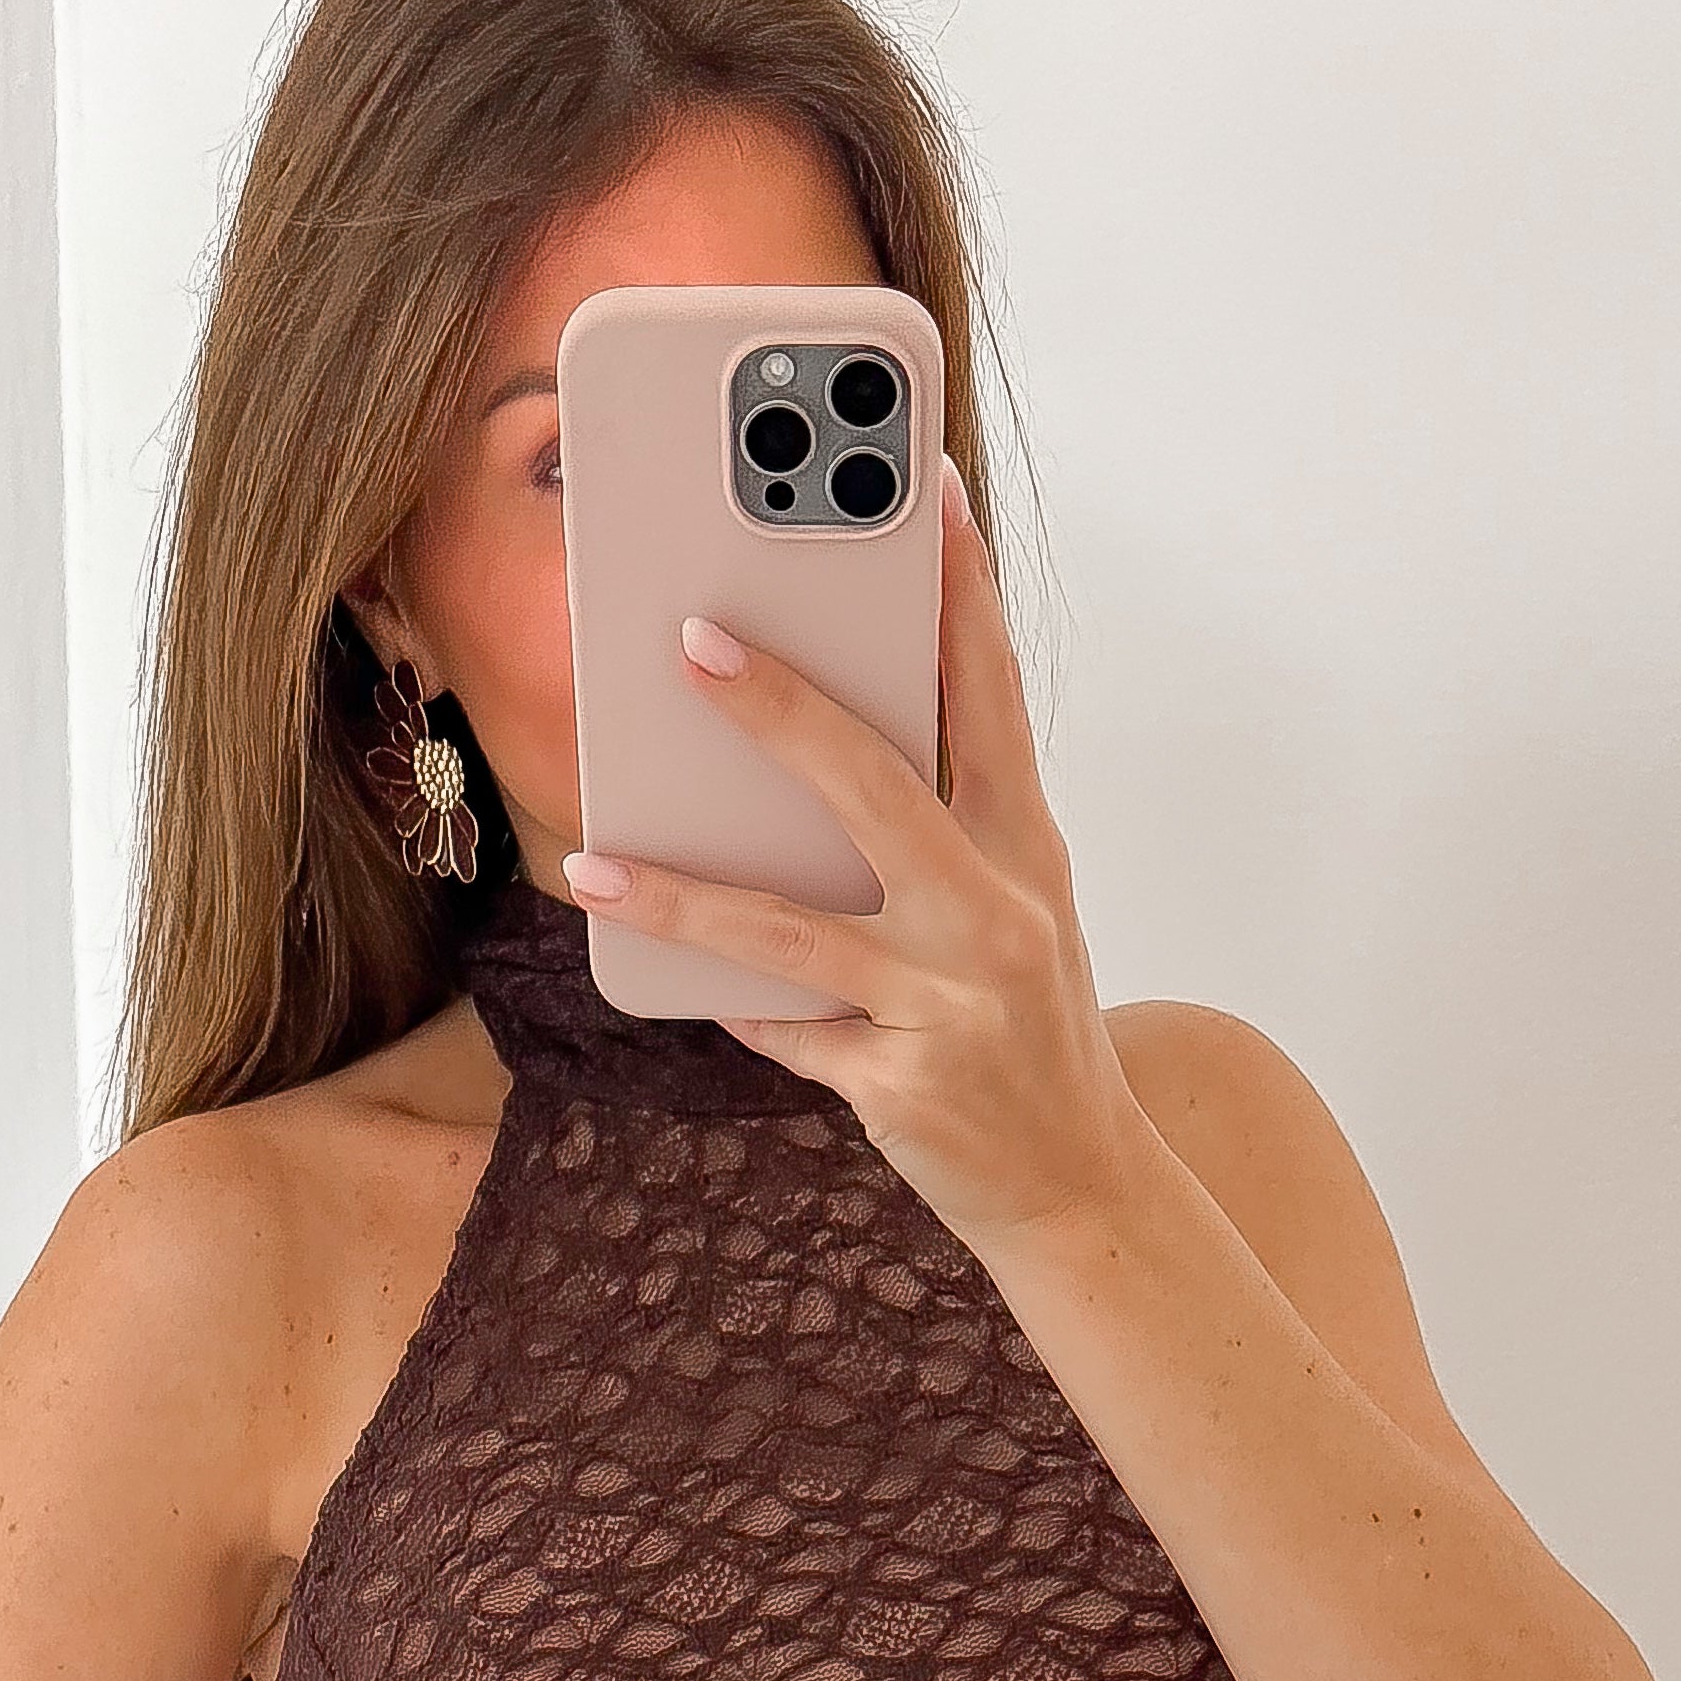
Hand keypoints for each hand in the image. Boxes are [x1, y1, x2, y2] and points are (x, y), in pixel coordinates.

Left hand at [559, 449, 1155, 1258]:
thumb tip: (815, 747)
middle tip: (691, 639)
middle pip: (878, 789)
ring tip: (597, 860)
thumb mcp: (1012, 914)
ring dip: (685, 894)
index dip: (960, 591)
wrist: (1082, 1189)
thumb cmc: (1026, 1030)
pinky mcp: (903, 1087)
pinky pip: (790, 1033)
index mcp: (1029, 853)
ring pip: (792, 932)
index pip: (992, 698)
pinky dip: (738, 1009)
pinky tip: (668, 977)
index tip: (923, 491)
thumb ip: (938, 831)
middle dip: (781, 710)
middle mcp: (997, 918)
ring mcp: (949, 1007)